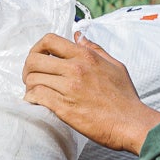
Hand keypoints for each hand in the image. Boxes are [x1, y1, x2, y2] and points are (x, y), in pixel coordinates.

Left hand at [21, 33, 159, 154]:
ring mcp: (69, 88)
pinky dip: (31, 98)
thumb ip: (95, 49)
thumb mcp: (114, 65)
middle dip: (28, 68)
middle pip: (35, 59)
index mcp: (86, 56)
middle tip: (32, 77)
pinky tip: (36, 102)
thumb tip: (78, 37)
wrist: (131, 123)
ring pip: (34, 79)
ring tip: (35, 91)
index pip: (49, 40)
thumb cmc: (125, 97)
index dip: (37, 48)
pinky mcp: (64, 108)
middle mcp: (75, 69)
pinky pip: (37, 96)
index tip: (39, 58)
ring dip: (30, 85)